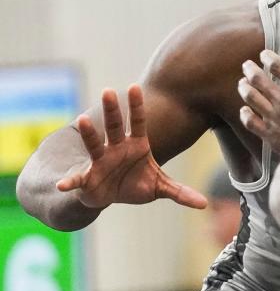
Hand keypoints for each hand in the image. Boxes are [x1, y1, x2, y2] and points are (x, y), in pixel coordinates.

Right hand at [56, 85, 206, 209]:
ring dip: (89, 133)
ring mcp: (100, 161)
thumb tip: (205, 204)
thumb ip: (181, 192)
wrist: (110, 195)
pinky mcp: (87, 178)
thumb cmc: (136, 184)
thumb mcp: (160, 187)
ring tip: (82, 119)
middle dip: (112, 110)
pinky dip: (70, 181)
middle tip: (108, 91)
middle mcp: (116, 148)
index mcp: (136, 145)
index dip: (137, 106)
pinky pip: (78, 179)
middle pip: (115, 126)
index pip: (138, 122)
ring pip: (95, 144)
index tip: (135, 87)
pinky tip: (62, 185)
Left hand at [238, 50, 279, 153]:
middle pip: (258, 78)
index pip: (278, 65)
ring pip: (250, 96)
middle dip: (250, 69)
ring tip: (242, 84)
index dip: (268, 57)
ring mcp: (275, 117)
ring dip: (244, 87)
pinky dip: (244, 113)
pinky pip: (249, 120)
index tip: (264, 55)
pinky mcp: (270, 134)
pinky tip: (245, 110)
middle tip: (247, 66)